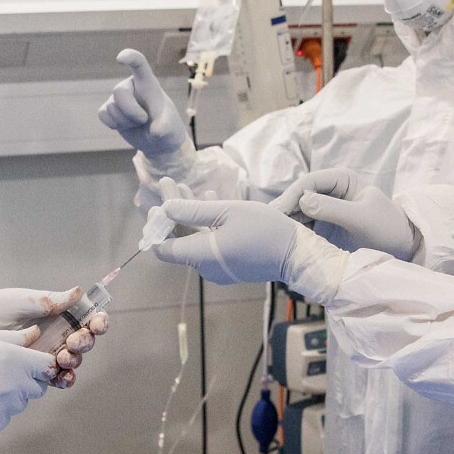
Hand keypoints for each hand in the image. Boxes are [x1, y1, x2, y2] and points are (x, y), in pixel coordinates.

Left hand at [0, 287, 110, 387]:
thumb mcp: (24, 300)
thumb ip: (50, 301)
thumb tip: (77, 293)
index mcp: (61, 314)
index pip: (88, 319)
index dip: (98, 322)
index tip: (95, 325)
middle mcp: (60, 334)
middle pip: (85, 342)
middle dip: (83, 343)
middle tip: (71, 342)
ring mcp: (51, 352)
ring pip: (73, 360)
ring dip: (73, 361)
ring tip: (61, 358)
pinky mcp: (38, 368)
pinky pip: (57, 376)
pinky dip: (63, 378)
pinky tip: (60, 377)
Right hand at [0, 328, 54, 436]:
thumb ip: (12, 338)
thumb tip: (36, 335)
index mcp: (12, 360)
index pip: (47, 366)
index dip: (41, 364)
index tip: (32, 363)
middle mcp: (13, 387)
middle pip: (36, 388)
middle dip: (25, 380)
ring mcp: (3, 410)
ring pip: (19, 404)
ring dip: (9, 396)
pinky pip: (2, 418)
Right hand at [97, 48, 187, 161]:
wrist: (157, 140)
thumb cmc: (166, 126)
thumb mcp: (170, 128)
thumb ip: (164, 127)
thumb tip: (156, 131)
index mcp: (147, 83)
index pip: (139, 64)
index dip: (130, 57)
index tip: (121, 58)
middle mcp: (131, 86)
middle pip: (120, 91)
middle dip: (130, 111)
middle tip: (144, 120)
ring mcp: (118, 98)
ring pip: (112, 107)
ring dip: (125, 121)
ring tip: (138, 123)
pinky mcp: (109, 109)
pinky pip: (103, 114)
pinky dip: (113, 124)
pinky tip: (125, 125)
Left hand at [152, 196, 303, 285]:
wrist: (297, 255)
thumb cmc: (265, 230)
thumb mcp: (228, 212)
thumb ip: (193, 210)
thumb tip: (165, 208)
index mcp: (201, 256)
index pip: (162, 249)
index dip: (156, 227)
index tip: (156, 205)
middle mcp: (205, 267)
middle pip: (178, 241)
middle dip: (172, 212)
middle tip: (169, 183)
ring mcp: (218, 269)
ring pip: (194, 240)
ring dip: (189, 215)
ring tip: (187, 187)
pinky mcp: (229, 266)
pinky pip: (209, 245)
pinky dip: (204, 225)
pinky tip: (209, 201)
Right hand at [273, 167, 418, 259]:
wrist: (400, 250)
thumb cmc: (387, 229)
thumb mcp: (362, 219)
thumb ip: (333, 209)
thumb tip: (303, 201)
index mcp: (341, 179)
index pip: (310, 182)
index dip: (292, 196)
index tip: (279, 212)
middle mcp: (330, 190)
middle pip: (299, 196)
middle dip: (284, 209)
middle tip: (266, 225)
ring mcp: (325, 208)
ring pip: (297, 212)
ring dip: (285, 222)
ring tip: (269, 236)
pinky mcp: (322, 226)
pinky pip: (302, 226)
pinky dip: (292, 233)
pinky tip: (280, 243)